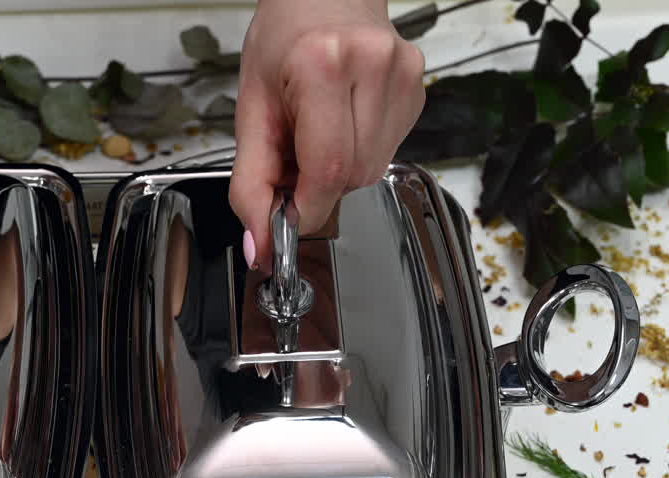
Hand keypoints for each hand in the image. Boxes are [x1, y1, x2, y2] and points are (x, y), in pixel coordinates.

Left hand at [229, 0, 424, 269]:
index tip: (287, 220)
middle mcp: (372, 64)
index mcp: (322, 65)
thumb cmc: (283, 42)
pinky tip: (345, 120)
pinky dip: (360, 150)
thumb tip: (259, 244)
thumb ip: (250, 183)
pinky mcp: (418, 86)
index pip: (327, 169)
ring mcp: (403, 74)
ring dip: (341, 169)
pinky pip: (389, 150)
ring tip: (319, 131)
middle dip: (318, 185)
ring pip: (373, 169)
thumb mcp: (251, 110)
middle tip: (295, 155)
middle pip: (352, 175)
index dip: (307, 209)